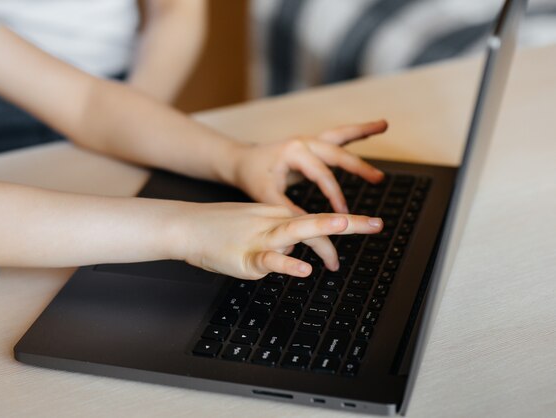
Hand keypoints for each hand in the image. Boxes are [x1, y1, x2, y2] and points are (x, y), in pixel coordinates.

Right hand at [175, 202, 381, 279]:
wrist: (187, 226)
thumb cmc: (218, 229)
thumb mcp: (254, 227)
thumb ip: (278, 238)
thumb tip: (295, 252)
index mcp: (276, 215)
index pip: (315, 220)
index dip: (345, 223)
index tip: (369, 223)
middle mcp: (273, 223)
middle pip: (315, 221)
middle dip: (349, 222)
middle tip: (377, 224)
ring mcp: (261, 238)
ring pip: (295, 231)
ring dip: (322, 228)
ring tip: (344, 224)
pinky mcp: (247, 256)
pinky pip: (270, 260)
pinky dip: (287, 264)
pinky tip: (303, 268)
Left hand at [231, 120, 387, 213]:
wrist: (242, 161)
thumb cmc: (253, 177)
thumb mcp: (267, 196)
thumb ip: (288, 209)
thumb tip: (310, 224)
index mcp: (293, 152)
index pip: (321, 174)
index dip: (333, 195)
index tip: (342, 213)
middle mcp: (303, 141)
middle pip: (336, 152)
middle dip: (358, 166)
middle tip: (378, 178)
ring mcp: (308, 140)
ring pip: (339, 134)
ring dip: (362, 131)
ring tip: (384, 125)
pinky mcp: (312, 143)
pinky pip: (337, 136)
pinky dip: (354, 133)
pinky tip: (375, 129)